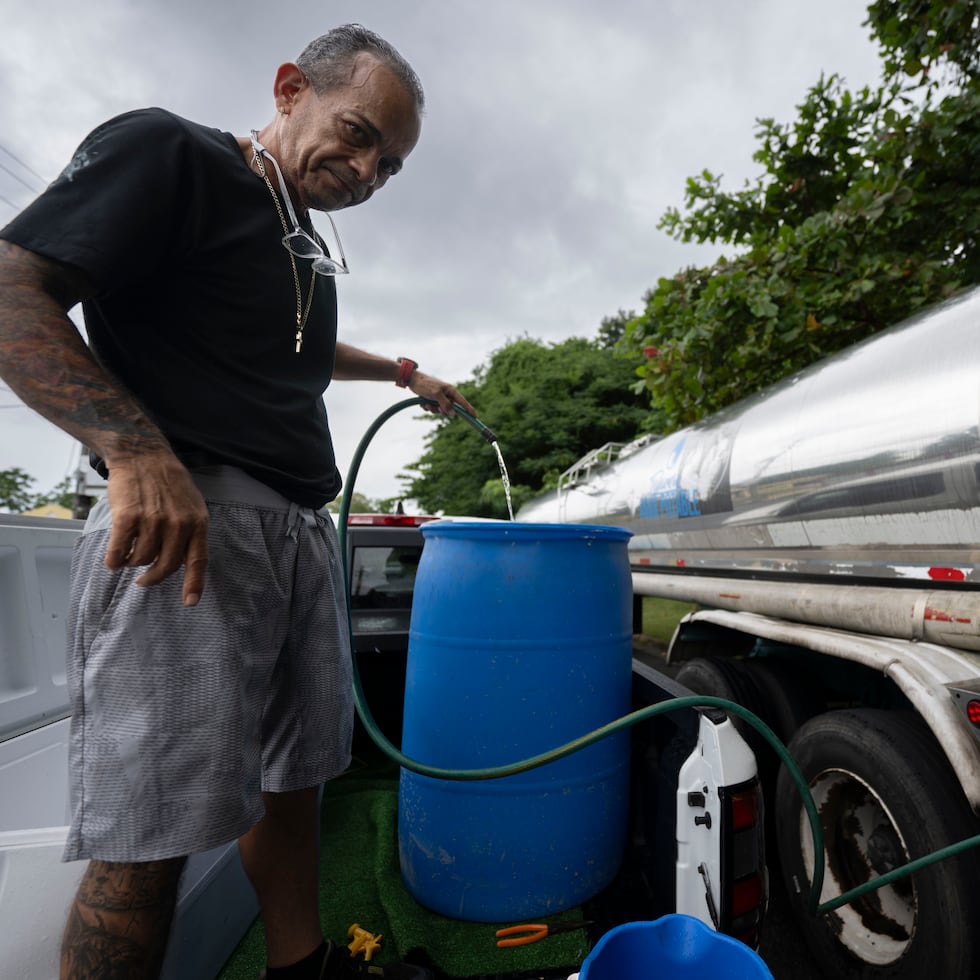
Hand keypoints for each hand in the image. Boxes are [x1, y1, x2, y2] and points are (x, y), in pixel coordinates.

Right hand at [103, 454, 208, 605]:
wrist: (143, 456)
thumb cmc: (168, 483)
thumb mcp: (192, 505)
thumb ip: (191, 532)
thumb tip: (182, 563)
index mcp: (197, 522)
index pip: (197, 560)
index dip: (194, 584)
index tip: (190, 603)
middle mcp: (178, 523)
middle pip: (166, 566)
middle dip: (153, 578)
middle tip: (143, 581)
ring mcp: (153, 520)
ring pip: (141, 559)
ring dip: (133, 563)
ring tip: (130, 554)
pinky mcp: (128, 517)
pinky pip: (119, 552)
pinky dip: (114, 560)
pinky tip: (113, 560)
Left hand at [407, 370, 476, 417]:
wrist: (412, 381)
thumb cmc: (425, 385)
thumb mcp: (436, 394)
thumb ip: (445, 404)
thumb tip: (454, 414)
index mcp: (451, 391)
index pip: (462, 402)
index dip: (469, 409)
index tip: (475, 416)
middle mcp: (447, 395)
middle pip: (450, 410)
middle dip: (442, 410)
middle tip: (436, 407)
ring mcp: (440, 398)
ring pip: (440, 411)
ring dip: (432, 409)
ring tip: (426, 402)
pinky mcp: (432, 400)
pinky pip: (433, 409)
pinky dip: (427, 407)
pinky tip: (423, 401)